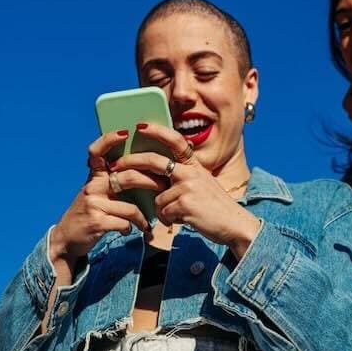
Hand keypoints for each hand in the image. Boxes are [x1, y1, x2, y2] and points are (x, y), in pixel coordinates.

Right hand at [52, 130, 166, 264]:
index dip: (109, 140)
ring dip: (143, 218)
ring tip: (147, 223)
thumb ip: (113, 182)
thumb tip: (143, 170)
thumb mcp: (98, 194)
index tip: (125, 132)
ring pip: (131, 208)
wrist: (67, 239)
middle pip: (128, 177)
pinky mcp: (97, 222)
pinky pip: (126, 223)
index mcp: (94, 178)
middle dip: (151, 182)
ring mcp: (94, 204)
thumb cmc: (91, 213)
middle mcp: (92, 187)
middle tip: (164, 187)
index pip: (97, 152)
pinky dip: (133, 228)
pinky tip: (131, 230)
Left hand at [109, 122, 260, 258]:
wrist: (235, 224)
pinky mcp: (184, 203)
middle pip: (154, 162)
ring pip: (157, 196)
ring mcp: (188, 186)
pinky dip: (169, 219)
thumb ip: (183, 179)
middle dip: (131, 163)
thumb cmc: (215, 208)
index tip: (140, 126)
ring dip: (164, 210)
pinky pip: (163, 212)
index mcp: (195, 166)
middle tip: (116, 167)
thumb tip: (158, 181)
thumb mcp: (202, 185)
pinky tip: (185, 220)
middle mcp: (191, 172)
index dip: (157, 131)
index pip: (175, 141)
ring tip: (180, 215)